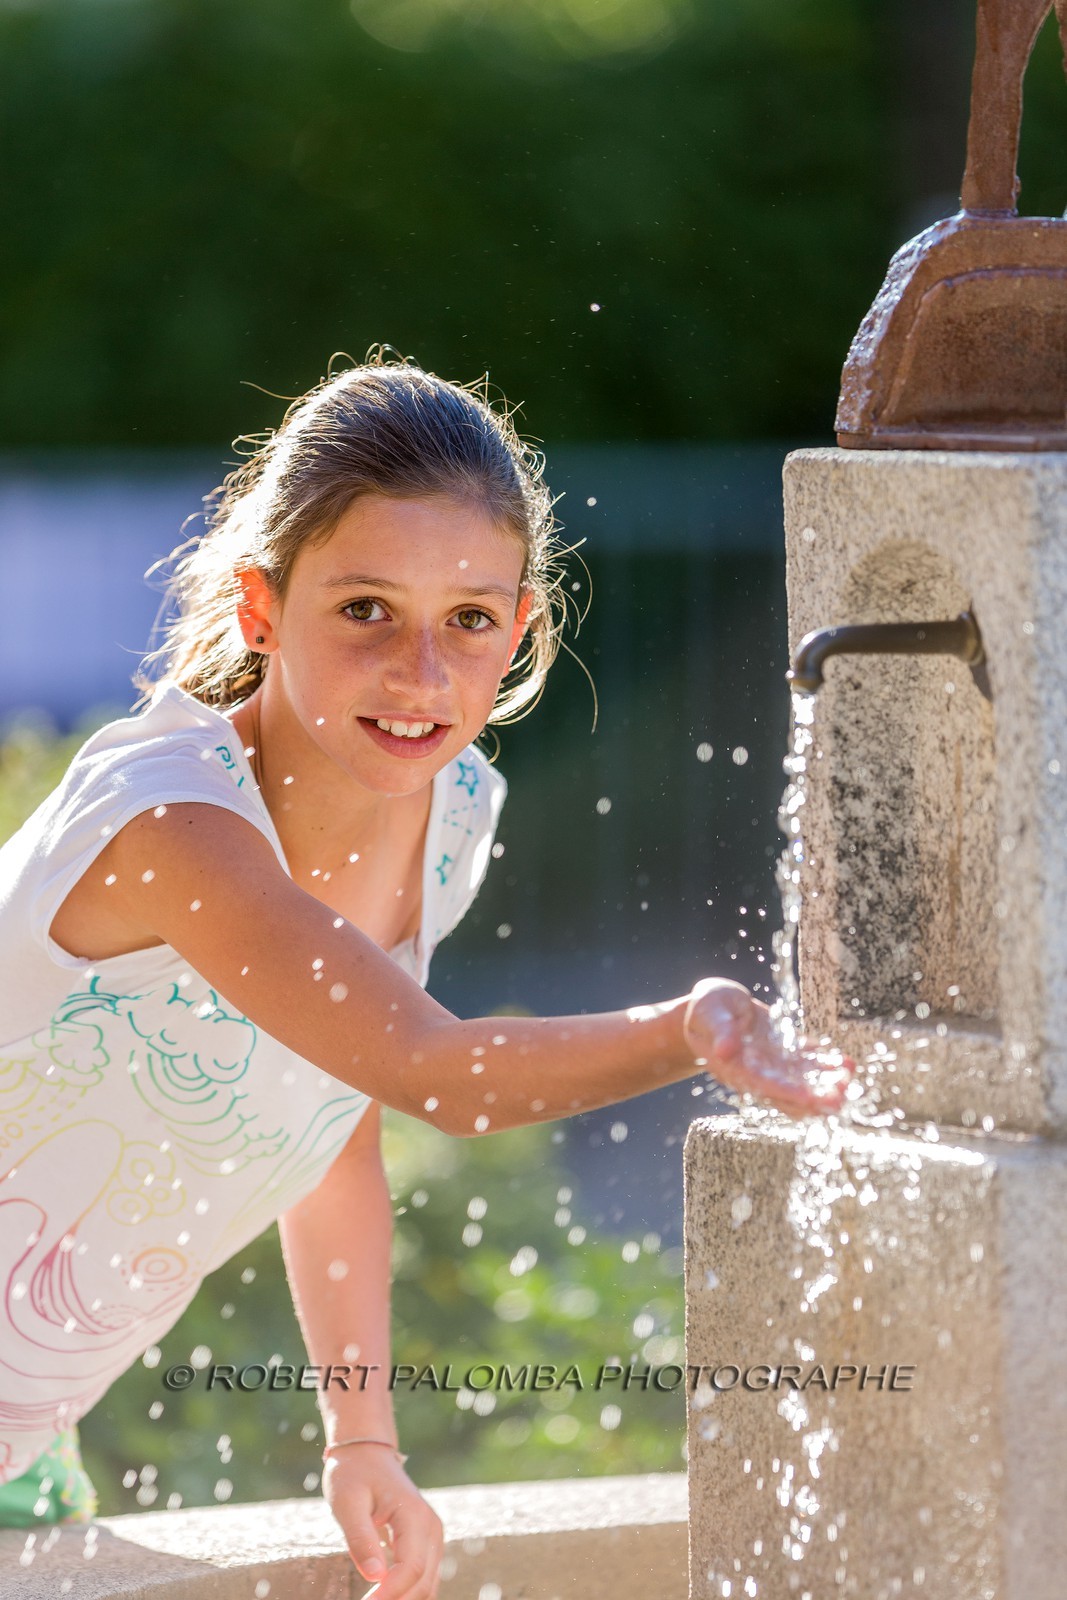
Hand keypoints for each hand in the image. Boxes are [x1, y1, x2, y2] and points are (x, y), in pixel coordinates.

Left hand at [323, 1444, 442, 1597]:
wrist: (366, 1454)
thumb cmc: (353, 1474)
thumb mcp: (348, 1503)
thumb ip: (361, 1539)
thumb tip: (374, 1577)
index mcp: (414, 1515)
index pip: (411, 1568)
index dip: (389, 1594)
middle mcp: (431, 1528)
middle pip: (422, 1583)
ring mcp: (432, 1537)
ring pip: (426, 1586)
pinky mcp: (426, 1544)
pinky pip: (423, 1579)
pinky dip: (406, 1594)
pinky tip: (384, 1597)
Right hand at [683, 978, 852, 1118]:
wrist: (712, 1009)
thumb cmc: (706, 1009)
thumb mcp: (710, 1013)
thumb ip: (720, 1030)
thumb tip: (725, 1050)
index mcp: (735, 1067)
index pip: (762, 1085)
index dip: (785, 1092)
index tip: (808, 1097)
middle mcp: (757, 1073)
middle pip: (787, 1094)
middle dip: (814, 1098)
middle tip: (840, 1099)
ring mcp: (773, 1065)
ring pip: (803, 1082)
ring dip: (826, 1084)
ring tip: (849, 1078)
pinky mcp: (784, 1053)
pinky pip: (809, 1062)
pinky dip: (828, 1063)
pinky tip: (847, 1063)